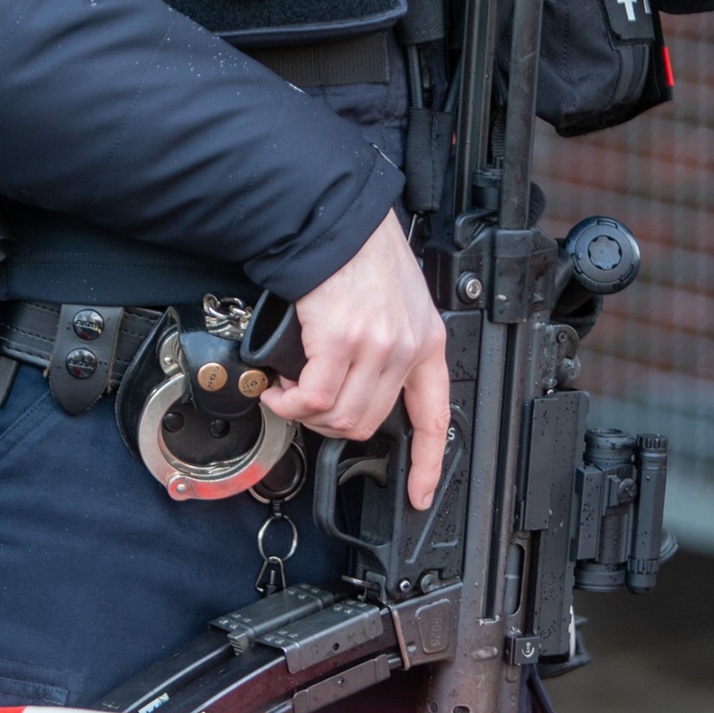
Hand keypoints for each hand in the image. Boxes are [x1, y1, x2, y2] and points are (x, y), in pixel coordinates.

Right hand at [261, 211, 449, 509]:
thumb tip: (358, 386)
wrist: (335, 218)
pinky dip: (288, 401)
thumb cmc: (359, 254)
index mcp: (427, 343)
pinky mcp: (339, 340)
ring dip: (305, 414)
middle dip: (331, 424)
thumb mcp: (398, 303)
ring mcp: (374, 346)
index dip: (427, 464)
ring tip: (288, 392)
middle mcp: (405, 349)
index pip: (436, 418)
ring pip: (339, 417)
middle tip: (308, 406)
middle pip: (370, 423)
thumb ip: (389, 347)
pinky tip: (277, 386)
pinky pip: (312, 398)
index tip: (419, 494)